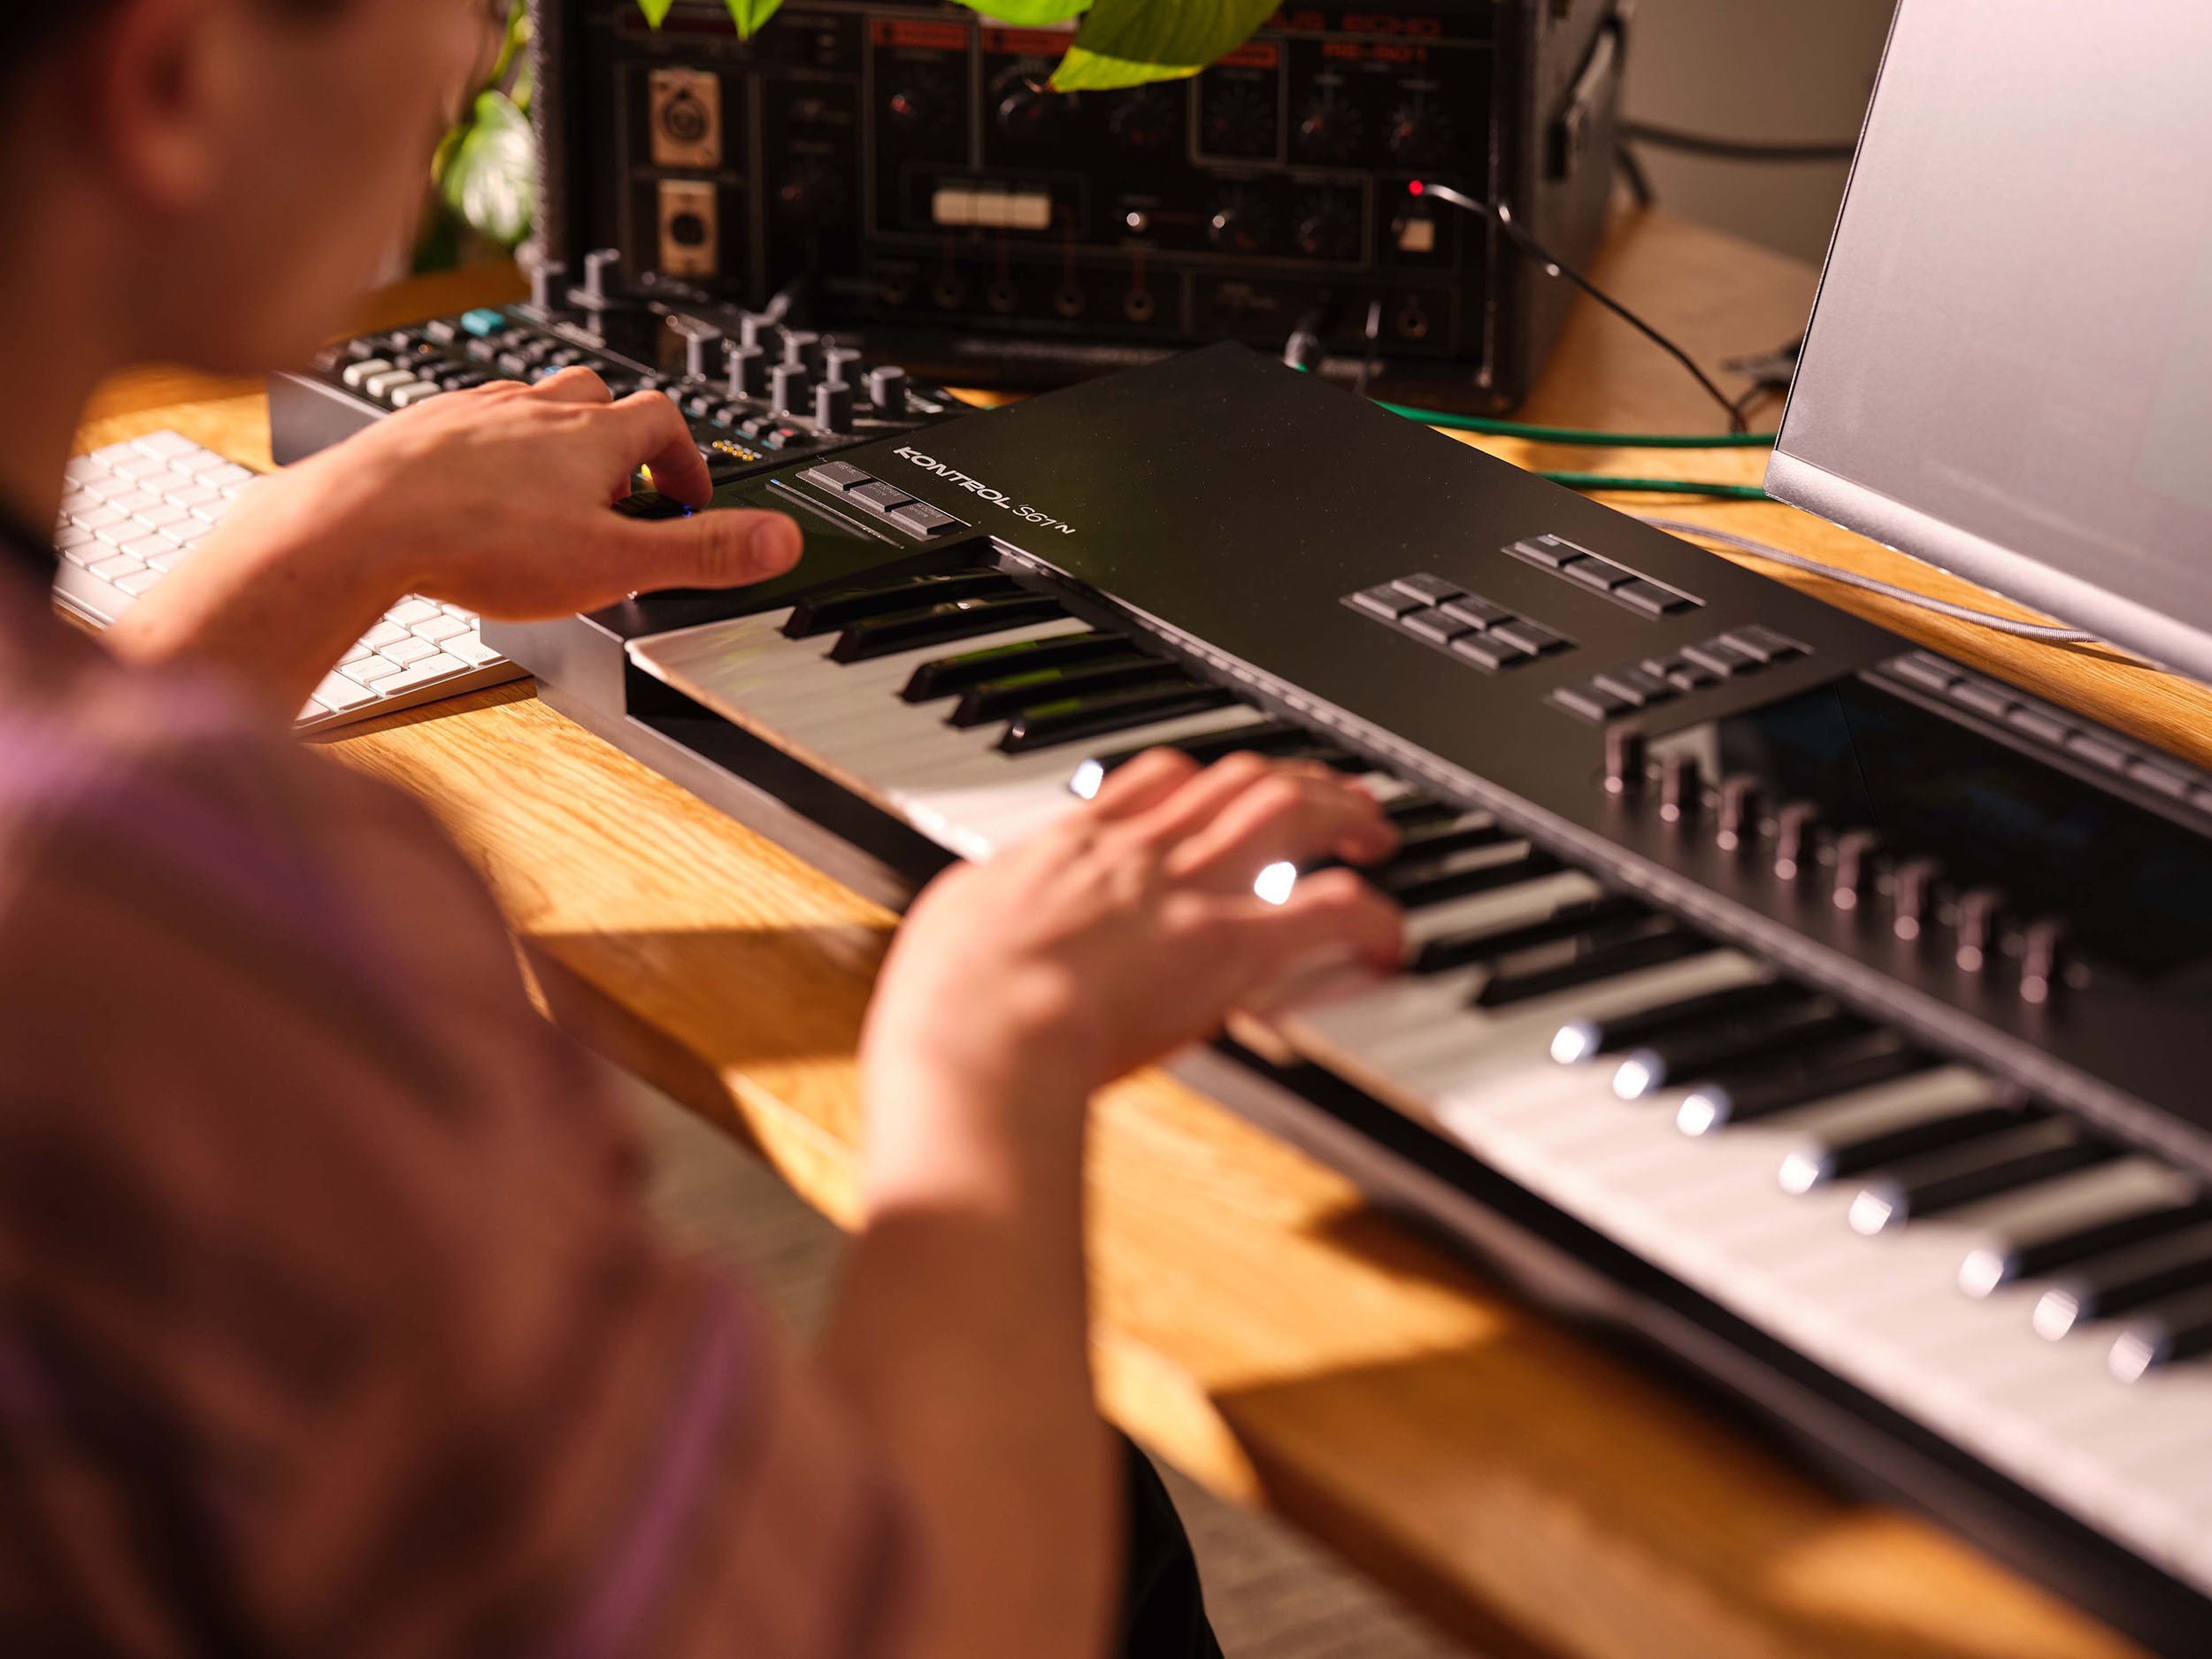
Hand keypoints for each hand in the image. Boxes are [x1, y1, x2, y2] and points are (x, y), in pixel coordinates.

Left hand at [232, 365, 802, 617]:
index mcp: (591, 436)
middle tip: (622, 494)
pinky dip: (486, 456)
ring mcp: (471, 416)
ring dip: (552, 444)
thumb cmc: (479, 543)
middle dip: (619, 441)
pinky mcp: (417, 432)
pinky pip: (466, 427)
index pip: (663, 419)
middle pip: (597, 399)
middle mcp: (532, 411)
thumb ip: (700, 554)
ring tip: (552, 499)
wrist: (360, 523)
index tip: (688, 496)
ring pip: (529, 408)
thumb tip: (779, 541)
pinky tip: (474, 499)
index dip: (686, 457)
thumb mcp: (614, 564)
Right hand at [862, 750, 1404, 1105]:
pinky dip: (1368, 915)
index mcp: (1071, 845)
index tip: (1225, 787)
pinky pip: (1323, 909)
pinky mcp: (1228, 948)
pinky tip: (1388, 934)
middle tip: (1328, 796)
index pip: (1154, 779)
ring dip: (1340, 813)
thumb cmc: (949, 1002)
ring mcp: (1188, 892)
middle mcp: (1139, 852)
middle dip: (1289, 779)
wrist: (979, 1033)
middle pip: (1233, 779)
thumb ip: (987, 912)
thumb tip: (977, 920)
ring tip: (1374, 832)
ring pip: (1285, 812)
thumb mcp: (955, 925)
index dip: (1202, 777)